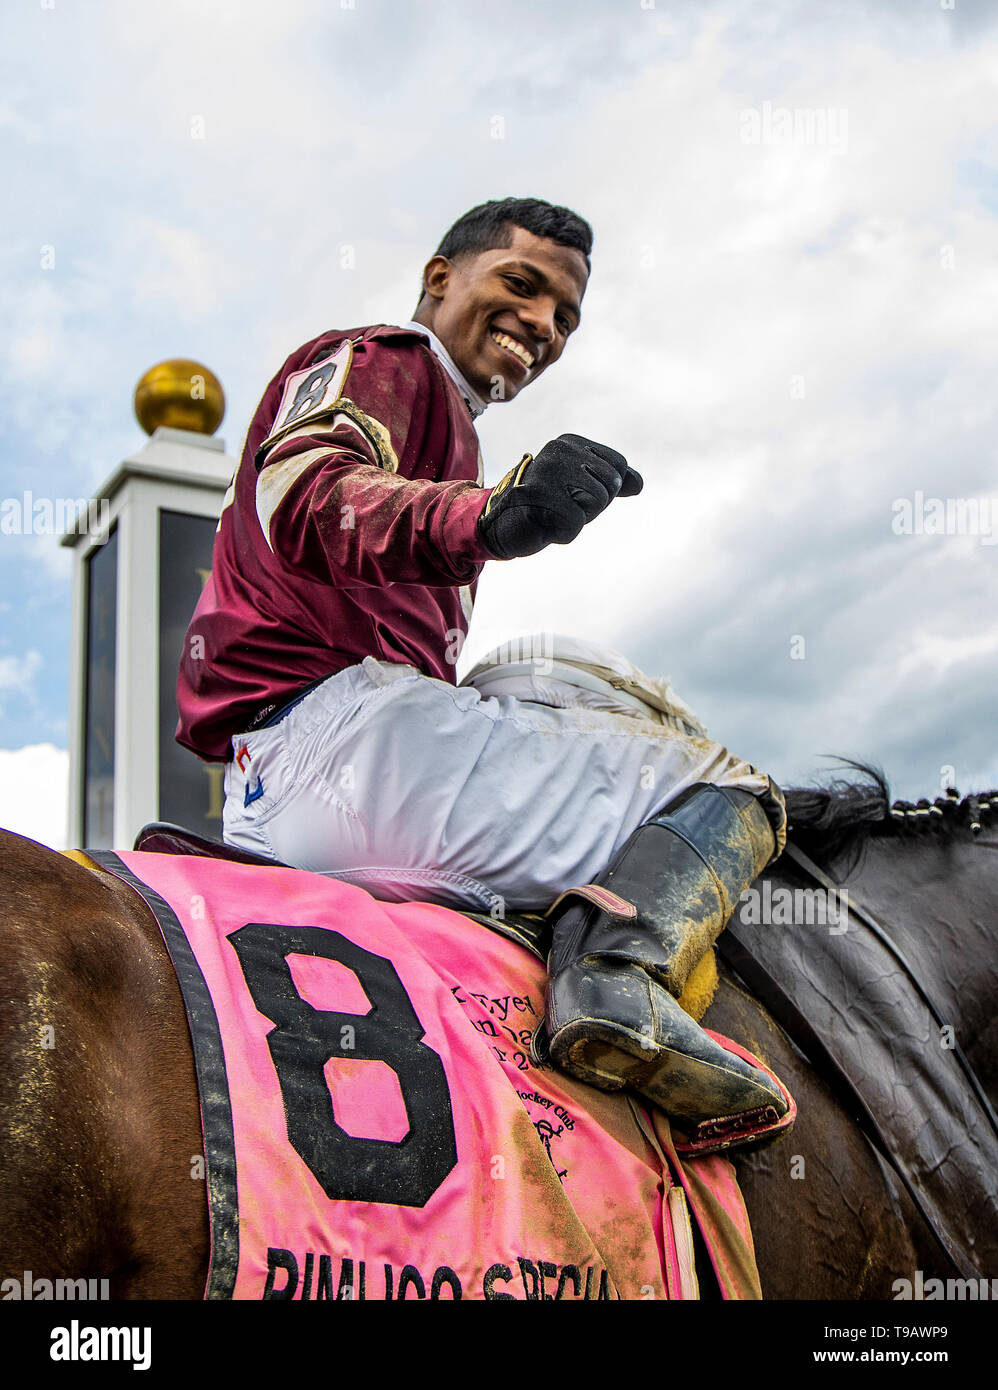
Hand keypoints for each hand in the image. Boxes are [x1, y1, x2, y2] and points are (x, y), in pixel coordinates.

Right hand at [477, 434, 642, 559]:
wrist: (502, 526)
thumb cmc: (546, 507)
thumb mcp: (582, 488)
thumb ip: (611, 482)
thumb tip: (638, 484)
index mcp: (571, 443)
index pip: (618, 467)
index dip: (602, 490)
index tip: (572, 494)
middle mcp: (559, 450)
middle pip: (610, 486)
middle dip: (591, 506)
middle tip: (560, 506)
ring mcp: (547, 471)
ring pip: (596, 502)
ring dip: (577, 519)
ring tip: (551, 514)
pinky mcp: (537, 495)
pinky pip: (575, 523)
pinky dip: (562, 533)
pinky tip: (544, 525)